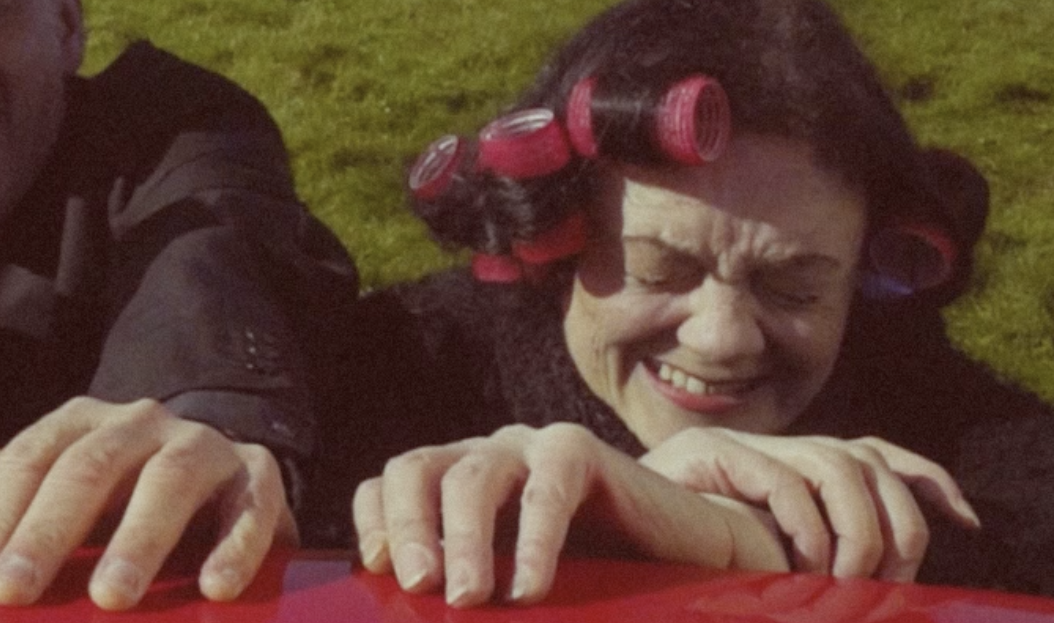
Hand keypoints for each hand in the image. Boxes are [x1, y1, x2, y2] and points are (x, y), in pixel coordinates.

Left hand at [0, 397, 291, 609]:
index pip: (31, 459)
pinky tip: (214, 589)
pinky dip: (235, 547)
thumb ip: (15, 486)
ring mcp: (203, 444)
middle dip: (47, 533)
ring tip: (110, 599)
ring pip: (168, 481)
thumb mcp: (66, 490)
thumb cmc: (120, 500)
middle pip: (89, 468)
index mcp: (84, 423)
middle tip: (15, 591)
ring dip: (137, 540)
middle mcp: (141, 423)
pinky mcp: (258, 475)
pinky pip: (250, 507)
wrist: (220, 483)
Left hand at [353, 423, 785, 606]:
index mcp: (450, 485)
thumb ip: (464, 590)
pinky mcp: (577, 449)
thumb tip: (419, 616)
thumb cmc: (585, 577)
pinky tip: (531, 589)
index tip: (377, 570)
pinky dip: (533, 542)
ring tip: (468, 598)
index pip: (389, 486)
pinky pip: (546, 489)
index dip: (375, 522)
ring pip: (472, 477)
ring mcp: (526, 448)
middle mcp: (481, 457)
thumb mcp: (506, 586)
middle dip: (409, 528)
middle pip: (416, 470)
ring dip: (464, 540)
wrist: (678, 553)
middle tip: (418, 586)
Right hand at [640, 428, 979, 580]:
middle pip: (871, 461)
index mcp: (795, 467)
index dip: (928, 480)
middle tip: (887, 587)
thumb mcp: (765, 567)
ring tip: (842, 587)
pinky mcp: (711, 451)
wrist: (604, 533)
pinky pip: (783, 480)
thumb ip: (812, 567)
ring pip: (841, 465)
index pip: (878, 455)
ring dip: (858, 534)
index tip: (967, 520)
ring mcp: (746, 443)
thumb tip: (881, 593)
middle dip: (899, 526)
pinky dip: (805, 528)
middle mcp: (778, 447)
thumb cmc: (681, 561)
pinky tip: (798, 570)